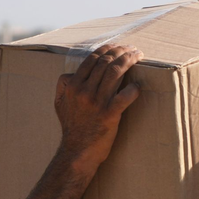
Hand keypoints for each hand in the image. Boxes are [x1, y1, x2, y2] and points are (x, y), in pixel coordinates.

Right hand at [54, 44, 143, 170]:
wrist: (77, 151)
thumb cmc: (71, 127)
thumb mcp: (59, 104)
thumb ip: (63, 86)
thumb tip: (71, 74)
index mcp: (72, 85)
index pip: (92, 59)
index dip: (108, 49)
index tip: (119, 47)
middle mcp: (84, 91)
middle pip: (106, 62)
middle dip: (121, 51)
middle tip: (132, 49)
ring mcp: (97, 102)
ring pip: (115, 73)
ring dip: (129, 61)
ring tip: (138, 57)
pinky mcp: (109, 115)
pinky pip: (124, 97)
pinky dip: (133, 89)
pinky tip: (138, 85)